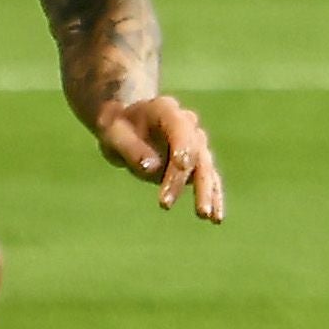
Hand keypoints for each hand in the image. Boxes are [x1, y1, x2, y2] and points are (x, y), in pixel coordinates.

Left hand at [93, 94, 223, 221]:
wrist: (126, 126)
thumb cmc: (118, 128)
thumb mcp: (113, 133)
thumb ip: (131, 148)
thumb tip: (152, 168)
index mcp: (167, 110)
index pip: (180, 133)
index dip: (180, 157)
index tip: (175, 179)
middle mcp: (188, 123)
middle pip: (196, 153)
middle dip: (189, 180)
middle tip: (184, 207)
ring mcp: (195, 142)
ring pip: (206, 167)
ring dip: (206, 192)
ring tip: (206, 216)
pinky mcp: (198, 161)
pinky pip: (209, 178)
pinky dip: (213, 196)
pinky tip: (216, 218)